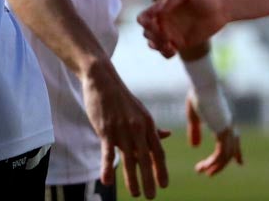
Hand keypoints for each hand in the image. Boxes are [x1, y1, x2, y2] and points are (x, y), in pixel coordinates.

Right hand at [82, 59, 169, 198]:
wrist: (102, 80)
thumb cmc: (121, 97)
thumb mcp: (140, 111)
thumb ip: (152, 127)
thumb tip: (167, 136)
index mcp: (148, 124)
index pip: (158, 152)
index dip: (161, 169)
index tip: (164, 185)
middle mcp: (138, 128)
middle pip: (146, 159)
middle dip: (149, 180)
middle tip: (151, 196)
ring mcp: (122, 129)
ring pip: (129, 159)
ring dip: (133, 179)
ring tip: (136, 194)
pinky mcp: (106, 130)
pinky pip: (108, 152)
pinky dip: (107, 167)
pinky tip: (107, 181)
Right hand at [137, 0, 229, 58]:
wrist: (220, 8)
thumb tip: (159, 12)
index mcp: (160, 8)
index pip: (142, 18)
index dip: (144, 23)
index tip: (156, 23)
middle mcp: (163, 21)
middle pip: (146, 32)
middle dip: (152, 35)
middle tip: (166, 34)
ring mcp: (171, 33)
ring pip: (153, 44)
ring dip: (157, 45)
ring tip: (170, 44)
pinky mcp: (180, 43)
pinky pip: (166, 53)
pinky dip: (165, 53)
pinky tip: (174, 49)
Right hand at [186, 92, 242, 176]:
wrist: (203, 84)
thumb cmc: (197, 94)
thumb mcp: (194, 116)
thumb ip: (195, 131)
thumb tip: (194, 147)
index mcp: (225, 120)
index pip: (235, 140)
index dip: (237, 153)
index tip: (240, 163)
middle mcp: (229, 126)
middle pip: (231, 150)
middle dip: (220, 164)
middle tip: (209, 173)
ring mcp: (227, 129)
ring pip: (226, 155)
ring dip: (214, 166)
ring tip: (202, 171)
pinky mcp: (223, 131)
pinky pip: (221, 152)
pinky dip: (214, 162)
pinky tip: (206, 166)